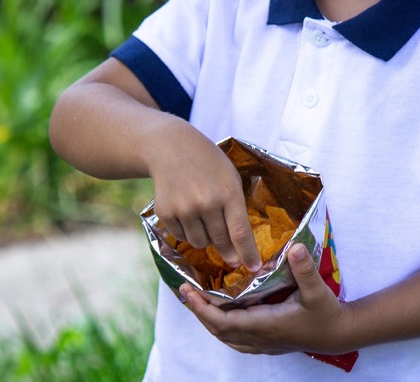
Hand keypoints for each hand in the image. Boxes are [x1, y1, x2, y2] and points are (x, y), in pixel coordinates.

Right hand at [145, 125, 260, 270]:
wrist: (170, 147)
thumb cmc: (207, 162)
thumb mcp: (230, 177)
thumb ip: (235, 207)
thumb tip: (239, 242)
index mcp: (228, 193)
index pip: (240, 232)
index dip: (248, 254)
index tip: (254, 268)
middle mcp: (206, 203)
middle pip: (220, 241)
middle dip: (228, 253)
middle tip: (232, 258)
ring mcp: (184, 209)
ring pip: (200, 243)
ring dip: (205, 239)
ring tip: (204, 220)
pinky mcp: (166, 213)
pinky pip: (181, 236)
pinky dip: (187, 231)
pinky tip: (187, 213)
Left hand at [180, 243, 351, 354]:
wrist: (340, 335)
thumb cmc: (327, 313)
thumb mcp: (317, 290)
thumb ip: (305, 269)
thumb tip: (294, 247)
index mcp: (266, 324)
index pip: (224, 322)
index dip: (203, 309)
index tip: (188, 292)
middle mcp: (260, 337)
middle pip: (218, 330)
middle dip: (199, 312)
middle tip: (185, 292)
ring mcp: (263, 343)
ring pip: (226, 337)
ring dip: (209, 321)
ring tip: (197, 302)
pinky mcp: (267, 344)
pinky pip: (236, 340)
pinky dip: (222, 329)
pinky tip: (220, 317)